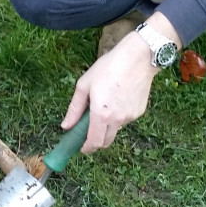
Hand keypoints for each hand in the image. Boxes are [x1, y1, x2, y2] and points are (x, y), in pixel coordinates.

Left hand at [61, 14, 175, 152]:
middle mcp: (117, 119)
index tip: (81, 148)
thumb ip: (74, 109)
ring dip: (108, 125)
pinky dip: (119, 116)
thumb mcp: (84, 85)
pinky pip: (126, 120)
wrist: (138, 58)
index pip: (94, 142)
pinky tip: (118, 98)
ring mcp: (130, 117)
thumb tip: (66, 126)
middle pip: (106, 142)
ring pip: (116, 129)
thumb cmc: (108, 67)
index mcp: (101, 114)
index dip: (86, 148)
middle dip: (96, 141)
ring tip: (105, 103)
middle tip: (89, 131)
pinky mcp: (140, 112)